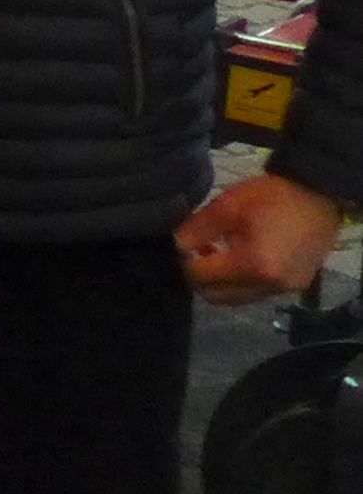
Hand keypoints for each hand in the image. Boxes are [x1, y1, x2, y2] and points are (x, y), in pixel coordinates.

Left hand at [179, 173, 349, 304]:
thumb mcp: (226, 207)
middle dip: (200, 279)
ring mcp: (286, 289)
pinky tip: (239, 258)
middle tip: (195, 254)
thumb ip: (195, 230)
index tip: (181, 247)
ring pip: (238, 298)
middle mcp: (270, 286)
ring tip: (216, 254)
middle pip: (218, 297)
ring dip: (221, 283)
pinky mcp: (297, 286)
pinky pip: (258, 293)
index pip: (202, 277)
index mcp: (253, 265)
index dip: (185, 263)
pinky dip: (242, 282)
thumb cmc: (270, 197)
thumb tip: (175, 246)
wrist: (318, 195)